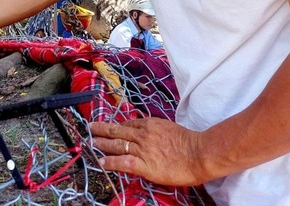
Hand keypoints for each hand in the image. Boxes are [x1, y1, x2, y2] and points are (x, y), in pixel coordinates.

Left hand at [89, 118, 209, 186]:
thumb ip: (157, 129)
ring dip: (102, 143)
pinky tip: (101, 162)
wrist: (199, 153)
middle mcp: (142, 134)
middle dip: (102, 129)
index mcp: (150, 124)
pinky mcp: (144, 165)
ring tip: (91, 142)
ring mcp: (142, 149)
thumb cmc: (190, 142)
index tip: (108, 126)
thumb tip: (149, 131)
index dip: (116, 126)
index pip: (128, 124)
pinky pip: (122, 162)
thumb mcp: (170, 128)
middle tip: (90, 128)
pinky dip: (110, 161)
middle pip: (117, 130)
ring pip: (117, 144)